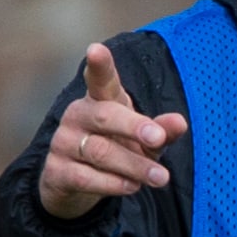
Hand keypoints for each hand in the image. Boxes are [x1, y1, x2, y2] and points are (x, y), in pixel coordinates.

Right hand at [37, 42, 189, 221]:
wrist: (73, 183)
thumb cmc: (115, 148)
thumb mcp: (142, 140)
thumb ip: (160, 131)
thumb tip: (180, 123)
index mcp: (100, 100)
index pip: (99, 79)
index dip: (99, 65)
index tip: (95, 50)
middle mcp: (78, 116)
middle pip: (105, 116)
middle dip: (134, 127)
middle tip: (158, 139)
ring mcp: (63, 143)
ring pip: (100, 152)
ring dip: (134, 165)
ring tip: (160, 177)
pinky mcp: (56, 171)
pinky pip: (86, 178)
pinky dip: (112, 184)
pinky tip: (132, 187)